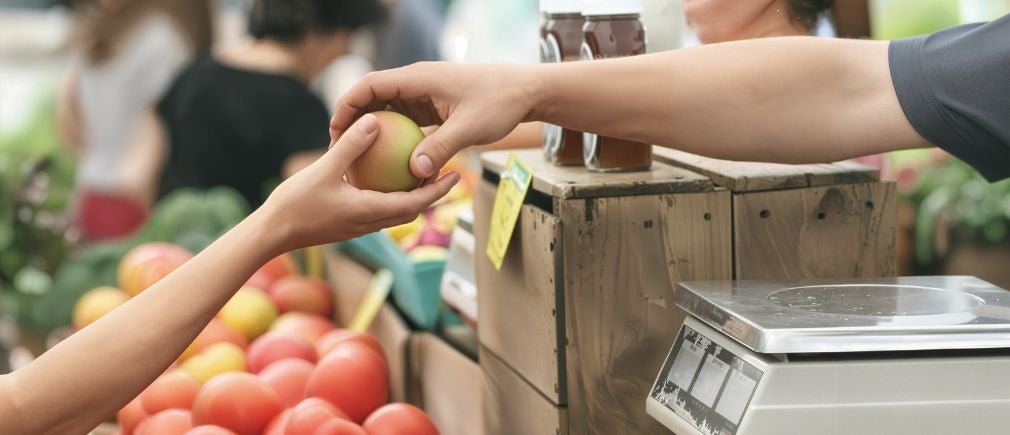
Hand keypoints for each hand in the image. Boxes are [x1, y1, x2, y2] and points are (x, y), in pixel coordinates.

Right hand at [261, 113, 459, 252]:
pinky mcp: (347, 224)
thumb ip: (351, 146)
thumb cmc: (295, 204)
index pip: (415, 204)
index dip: (438, 190)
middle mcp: (369, 223)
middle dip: (432, 193)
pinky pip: (377, 209)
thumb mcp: (324, 169)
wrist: (271, 234)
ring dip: (411, 195)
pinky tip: (382, 175)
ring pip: (395, 212)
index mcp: (370, 212)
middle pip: (411, 210)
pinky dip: (389, 195)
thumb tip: (375, 121)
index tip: (455, 174)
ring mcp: (358, 226)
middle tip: (447, 171)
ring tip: (421, 172)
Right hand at [330, 62, 541, 178]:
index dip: (347, 106)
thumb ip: (440, 148)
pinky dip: (395, 138)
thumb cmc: (500, 102)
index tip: (336, 132)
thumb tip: (414, 172)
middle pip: (373, 97)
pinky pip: (406, 121)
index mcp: (418, 78)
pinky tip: (391, 165)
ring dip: (374, 132)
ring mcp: (425, 95)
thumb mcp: (470, 128)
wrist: (526, 91)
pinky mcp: (434, 107)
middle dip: (354, 121)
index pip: (370, 85)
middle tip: (340, 151)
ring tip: (359, 161)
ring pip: (388, 110)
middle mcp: (417, 83)